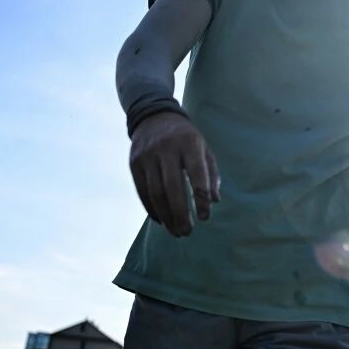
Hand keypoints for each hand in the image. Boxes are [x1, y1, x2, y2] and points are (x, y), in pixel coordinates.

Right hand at [129, 111, 219, 236]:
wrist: (154, 116)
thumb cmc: (186, 138)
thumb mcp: (203, 148)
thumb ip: (211, 174)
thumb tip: (214, 201)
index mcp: (189, 144)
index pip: (196, 175)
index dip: (201, 199)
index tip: (205, 217)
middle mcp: (166, 149)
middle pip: (172, 188)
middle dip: (180, 213)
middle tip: (187, 232)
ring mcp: (147, 156)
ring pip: (155, 192)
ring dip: (166, 216)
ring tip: (175, 231)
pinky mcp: (134, 163)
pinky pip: (142, 191)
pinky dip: (152, 209)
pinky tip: (161, 220)